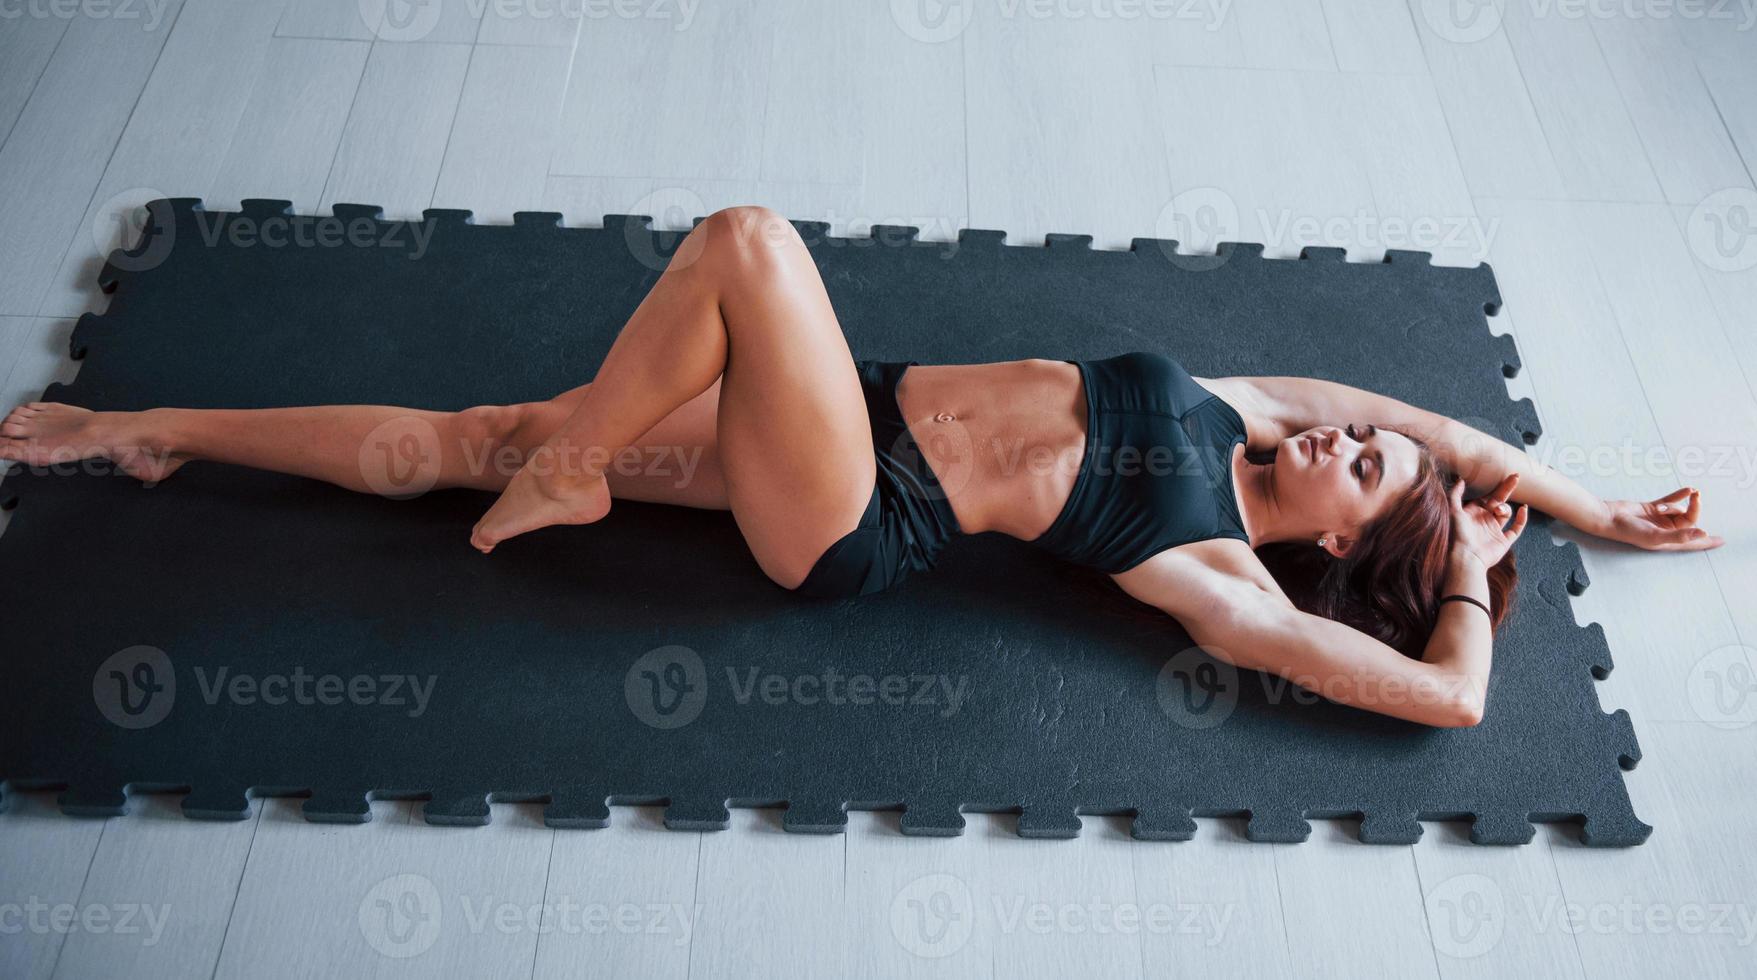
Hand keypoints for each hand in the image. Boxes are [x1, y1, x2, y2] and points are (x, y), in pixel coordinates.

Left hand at [1449, 473, 1527, 568]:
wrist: (1467, 557)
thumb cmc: (1458, 534)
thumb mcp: (1453, 511)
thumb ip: (1456, 494)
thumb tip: (1460, 479)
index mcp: (1474, 513)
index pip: (1487, 496)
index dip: (1495, 487)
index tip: (1504, 475)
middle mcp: (1485, 520)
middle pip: (1499, 501)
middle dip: (1507, 488)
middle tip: (1516, 476)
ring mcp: (1495, 530)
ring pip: (1506, 513)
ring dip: (1506, 508)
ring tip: (1499, 510)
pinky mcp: (1504, 540)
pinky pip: (1516, 528)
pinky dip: (1522, 519)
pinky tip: (1523, 509)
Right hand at [1596, 487, 1723, 551]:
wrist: (1610, 517)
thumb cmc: (1629, 531)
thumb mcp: (1656, 536)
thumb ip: (1680, 535)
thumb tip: (1703, 533)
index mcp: (1668, 541)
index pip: (1693, 542)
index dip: (1707, 542)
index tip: (1721, 541)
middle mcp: (1666, 531)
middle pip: (1689, 520)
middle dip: (1693, 509)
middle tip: (1697, 497)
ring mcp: (1660, 519)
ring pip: (1679, 509)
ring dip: (1675, 504)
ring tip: (1661, 507)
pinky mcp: (1653, 508)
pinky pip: (1671, 500)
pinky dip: (1679, 495)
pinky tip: (1688, 490)